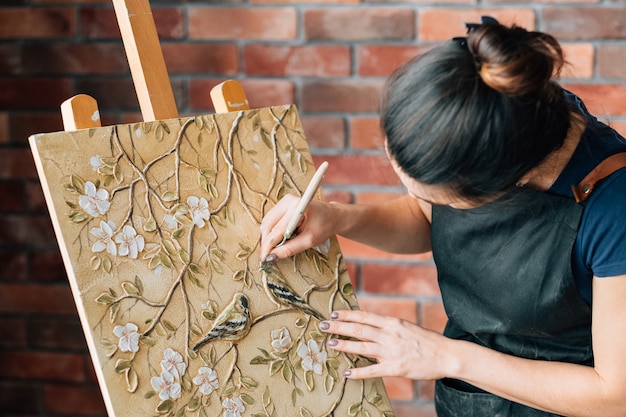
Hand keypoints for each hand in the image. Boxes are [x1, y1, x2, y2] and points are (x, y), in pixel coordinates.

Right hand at [259, 194, 336, 260]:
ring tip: (275, 248)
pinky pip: (271, 219)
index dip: (268, 245)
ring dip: (268, 236)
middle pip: (268, 224)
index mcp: (296, 207)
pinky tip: (279, 239)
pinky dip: (272, 231)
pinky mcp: (283, 203)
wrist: (333, 216)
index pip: (276, 229)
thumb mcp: (309, 240)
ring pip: (268, 222)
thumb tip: (272, 257)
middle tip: (268, 256)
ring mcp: (285, 200)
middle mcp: (288, 200)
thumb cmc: (324, 227)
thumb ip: (290, 249)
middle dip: (266, 241)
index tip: (264, 258)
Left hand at [320, 310, 451, 380]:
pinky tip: (347, 374)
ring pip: (362, 347)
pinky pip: (373, 370)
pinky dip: (358, 372)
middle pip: (359, 328)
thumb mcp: (405, 327)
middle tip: (322, 325)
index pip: (364, 316)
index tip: (333, 313)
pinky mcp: (395, 368)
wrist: (446, 355)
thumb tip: (367, 325)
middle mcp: (390, 334)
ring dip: (344, 345)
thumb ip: (386, 327)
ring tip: (329, 344)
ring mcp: (392, 351)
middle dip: (338, 327)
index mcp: (392, 322)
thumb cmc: (425, 341)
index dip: (347, 314)